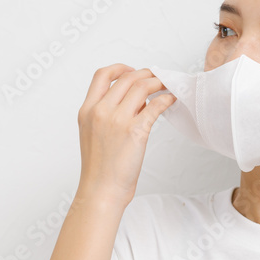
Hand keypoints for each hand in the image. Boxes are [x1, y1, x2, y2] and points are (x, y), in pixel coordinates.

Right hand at [75, 64, 175, 205]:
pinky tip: (172, 100)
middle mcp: (100, 111)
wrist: (101, 191)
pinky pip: (155, 106)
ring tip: (167, 87)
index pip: (102, 75)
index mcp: (87, 110)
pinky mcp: (135, 131)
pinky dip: (166, 99)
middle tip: (157, 78)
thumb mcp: (95, 134)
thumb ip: (110, 113)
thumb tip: (138, 100)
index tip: (132, 71)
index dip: (120, 68)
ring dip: (158, 83)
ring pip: (142, 87)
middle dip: (146, 74)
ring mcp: (117, 120)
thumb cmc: (100, 168)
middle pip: (127, 78)